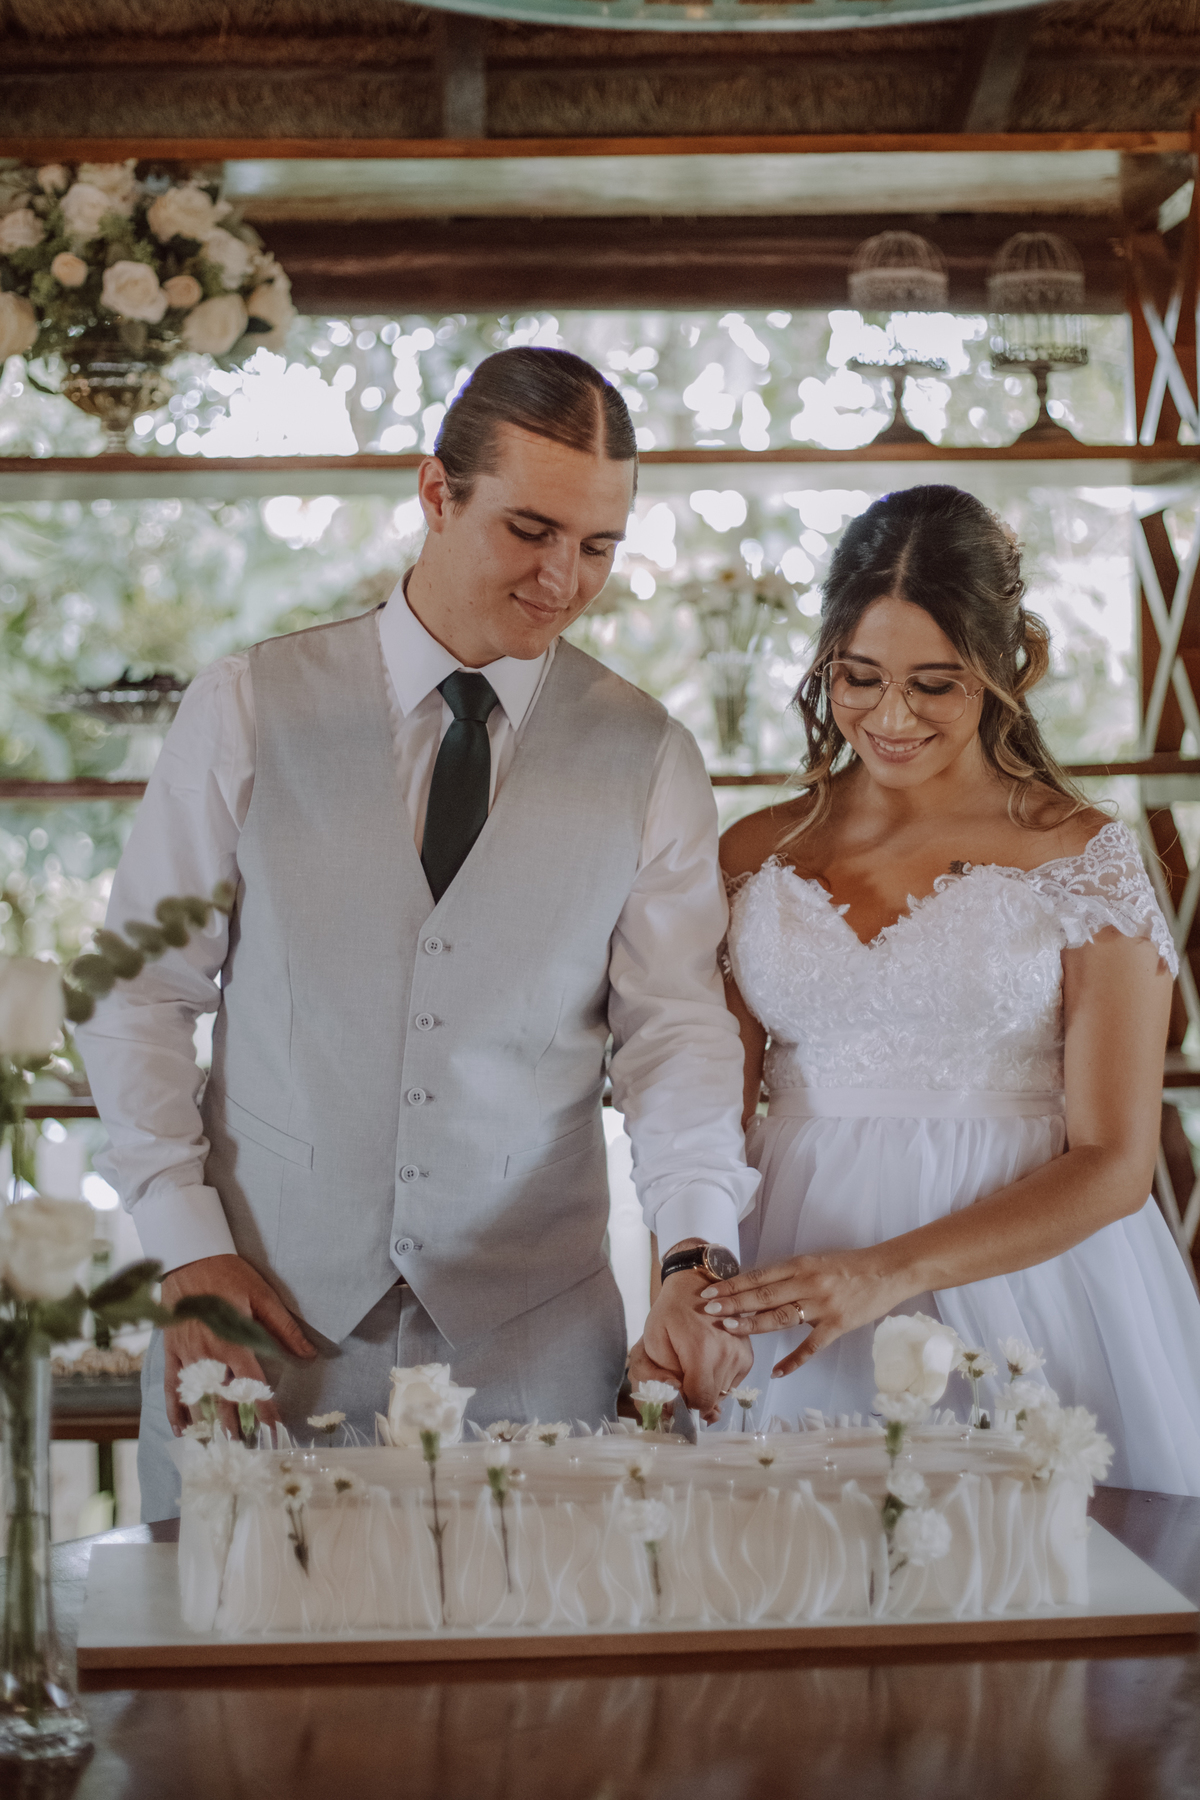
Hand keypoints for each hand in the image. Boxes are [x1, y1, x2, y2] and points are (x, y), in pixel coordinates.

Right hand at [162, 1253, 315, 1436]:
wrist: (189, 1258)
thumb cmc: (229, 1276)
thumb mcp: (263, 1297)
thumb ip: (284, 1329)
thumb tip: (308, 1355)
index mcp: (233, 1343)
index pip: (254, 1386)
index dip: (266, 1410)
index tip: (275, 1430)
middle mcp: (209, 1356)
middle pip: (225, 1400)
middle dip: (237, 1425)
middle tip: (248, 1447)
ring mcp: (187, 1356)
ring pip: (199, 1399)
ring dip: (210, 1424)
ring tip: (222, 1446)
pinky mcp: (172, 1352)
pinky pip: (172, 1387)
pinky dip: (176, 1410)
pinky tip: (183, 1430)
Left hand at [637, 1268, 753, 1421]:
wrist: (697, 1285)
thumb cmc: (671, 1311)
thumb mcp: (652, 1342)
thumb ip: (661, 1377)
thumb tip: (676, 1403)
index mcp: (703, 1351)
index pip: (700, 1401)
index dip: (685, 1403)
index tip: (675, 1391)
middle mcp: (728, 1355)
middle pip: (711, 1399)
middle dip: (693, 1395)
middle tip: (680, 1376)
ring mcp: (742, 1356)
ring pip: (721, 1393)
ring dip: (705, 1387)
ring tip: (693, 1363)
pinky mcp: (748, 1357)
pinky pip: (731, 1383)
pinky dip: (717, 1379)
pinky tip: (706, 1361)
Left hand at [699, 1249, 905, 1378]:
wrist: (887, 1271)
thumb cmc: (849, 1266)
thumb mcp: (816, 1262)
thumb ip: (790, 1275)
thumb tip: (757, 1289)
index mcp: (801, 1265)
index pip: (759, 1276)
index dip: (733, 1285)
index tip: (710, 1291)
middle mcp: (808, 1283)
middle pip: (764, 1295)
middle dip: (734, 1303)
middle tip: (708, 1309)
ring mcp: (823, 1306)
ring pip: (781, 1317)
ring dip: (753, 1324)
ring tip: (729, 1329)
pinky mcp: (838, 1325)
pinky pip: (812, 1346)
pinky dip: (793, 1361)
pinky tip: (776, 1372)